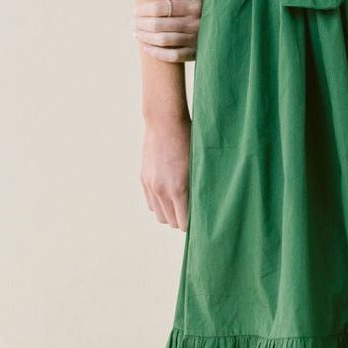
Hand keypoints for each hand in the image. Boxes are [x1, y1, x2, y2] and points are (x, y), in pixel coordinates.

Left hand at [134, 0, 205, 61]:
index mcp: (195, 5)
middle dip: (141, 24)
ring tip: (136, 33)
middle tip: (133, 23)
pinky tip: (146, 48)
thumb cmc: (206, 1)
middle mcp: (195, 23)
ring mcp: (196, 40)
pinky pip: (173, 56)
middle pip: (159, 25)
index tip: (135, 11)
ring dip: (145, 37)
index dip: (144, 10)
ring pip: (163, 40)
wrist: (226, 22)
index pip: (162, 8)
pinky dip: (157, 53)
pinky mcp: (196, 53)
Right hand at [141, 115, 190, 229]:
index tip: (201, 221)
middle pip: (171, 222)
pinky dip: (159, 205)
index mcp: (178, 189)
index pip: (184, 223)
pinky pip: (150, 204)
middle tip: (193, 214)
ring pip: (159, 215)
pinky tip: (169, 197)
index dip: (193, 224)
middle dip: (182, 221)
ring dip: (169, 214)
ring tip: (180, 206)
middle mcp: (161, 190)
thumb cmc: (190, 141)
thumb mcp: (199, 166)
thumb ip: (198, 188)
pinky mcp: (144, 179)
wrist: (165, 123)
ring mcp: (150, 185)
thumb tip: (203, 208)